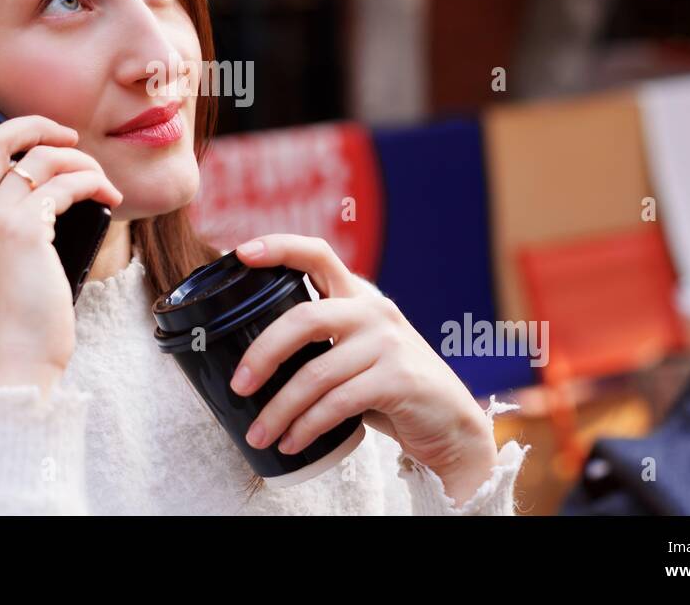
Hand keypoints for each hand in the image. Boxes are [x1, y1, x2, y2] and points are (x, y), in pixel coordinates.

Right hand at [0, 113, 122, 390]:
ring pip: (40, 158)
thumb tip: (42, 206)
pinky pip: (66, 183)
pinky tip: (107, 195)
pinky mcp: (25, 228)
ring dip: (80, 160)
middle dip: (33, 125)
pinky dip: (92, 182)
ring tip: (101, 180)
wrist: (15, 361)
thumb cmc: (15, 326)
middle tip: (63, 133)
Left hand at [229, 234, 498, 505]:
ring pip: (315, 373)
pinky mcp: (397, 379)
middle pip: (303, 318)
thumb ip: (321, 341)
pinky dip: (307, 427)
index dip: (278, 248)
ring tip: (259, 435)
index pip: (316, 253)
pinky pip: (336, 403)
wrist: (451, 424)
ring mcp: (388, 343)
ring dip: (279, 410)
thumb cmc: (390, 388)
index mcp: (358, 295)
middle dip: (262, 354)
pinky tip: (291, 443)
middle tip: (238, 386)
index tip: (240, 253)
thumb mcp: (356, 351)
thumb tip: (250, 360)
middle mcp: (373, 311)